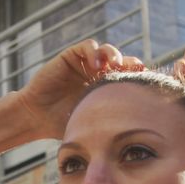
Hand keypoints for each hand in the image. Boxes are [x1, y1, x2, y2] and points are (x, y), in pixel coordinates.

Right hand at [17, 39, 145, 138]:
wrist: (38, 117)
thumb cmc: (63, 124)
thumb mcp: (93, 123)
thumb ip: (111, 123)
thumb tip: (138, 136)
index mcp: (107, 88)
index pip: (129, 77)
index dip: (138, 78)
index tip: (146, 85)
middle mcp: (97, 73)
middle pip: (122, 61)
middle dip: (130, 64)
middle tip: (135, 71)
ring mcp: (85, 63)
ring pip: (107, 51)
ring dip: (114, 55)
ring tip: (116, 65)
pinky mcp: (72, 56)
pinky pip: (88, 47)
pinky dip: (95, 52)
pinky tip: (97, 64)